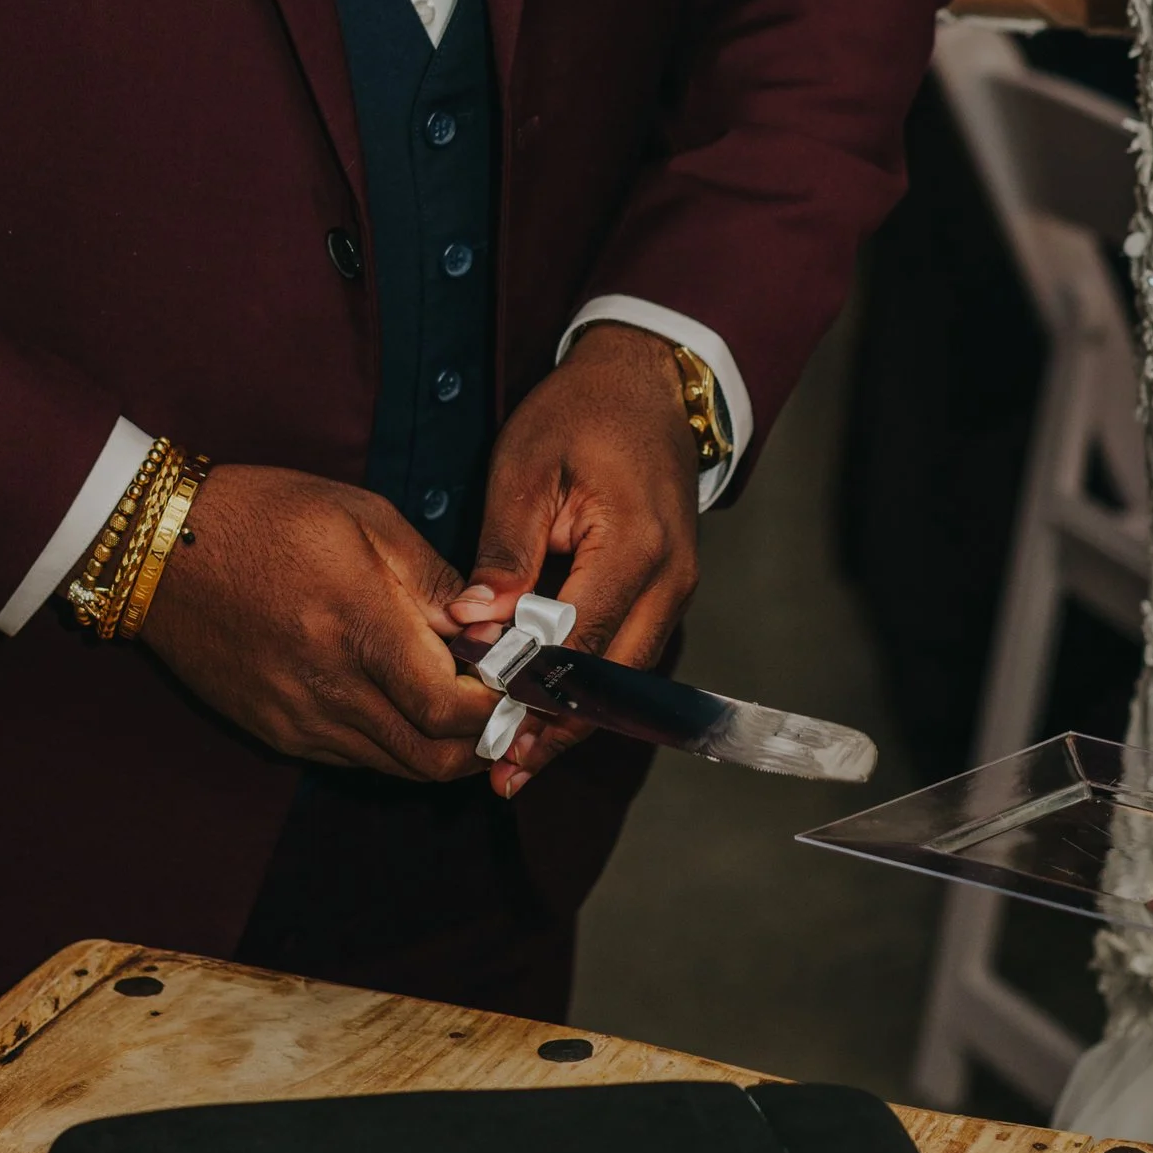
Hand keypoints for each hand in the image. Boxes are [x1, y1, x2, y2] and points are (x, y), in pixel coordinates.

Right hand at [137, 462, 497, 781]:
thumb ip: (434, 582)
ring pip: (395, 767)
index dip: (499, 709)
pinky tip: (400, 702)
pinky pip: (352, 758)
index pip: (451, 709)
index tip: (520, 684)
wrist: (161, 548)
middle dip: (483, 743)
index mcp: (357, 626)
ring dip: (439, 747)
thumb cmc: (267, 516)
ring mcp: (297, 718)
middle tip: (504, 709)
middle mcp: (327, 687)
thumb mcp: (365, 518)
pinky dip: (391, 743)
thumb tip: (492, 627)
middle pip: (432, 759)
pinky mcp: (274, 732)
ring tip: (460, 705)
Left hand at [447, 324, 703, 798]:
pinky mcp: (666, 591)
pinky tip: (546, 714)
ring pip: (625, 677)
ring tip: (516, 761)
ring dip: (573, 720)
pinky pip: (628, 654)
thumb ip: (504, 549)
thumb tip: (476, 624)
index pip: (580, 639)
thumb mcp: (525, 467)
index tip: (486, 722)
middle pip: (613, 678)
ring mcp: (676, 588)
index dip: (532, 687)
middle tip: (499, 768)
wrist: (646, 383)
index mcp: (634, 545)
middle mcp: (670, 578)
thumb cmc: (580, 414)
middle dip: (556, 727)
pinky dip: (588, 690)